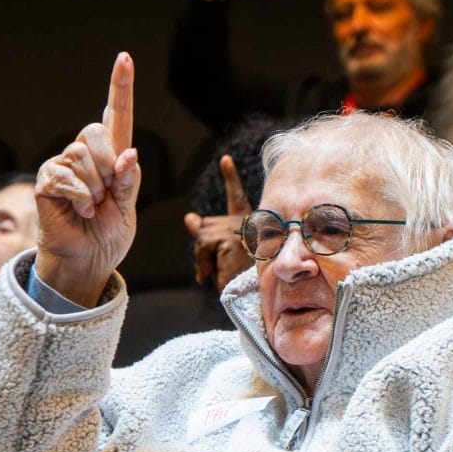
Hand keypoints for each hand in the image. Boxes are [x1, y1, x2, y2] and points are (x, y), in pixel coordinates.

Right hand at [35, 53, 140, 306]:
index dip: (120, 86)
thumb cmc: (108, 234)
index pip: (116, 115)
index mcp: (113, 156)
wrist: (87, 260)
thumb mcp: (128, 209)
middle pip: (97, 133)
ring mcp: (64, 164)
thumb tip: (128, 154)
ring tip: (91, 206)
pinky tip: (78, 209)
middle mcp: (86, 153)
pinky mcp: (47, 179)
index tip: (125, 58)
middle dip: (108, 168)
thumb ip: (129, 182)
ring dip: (93, 187)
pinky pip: (65, 175)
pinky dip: (79, 197)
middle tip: (105, 196)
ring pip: (81, 155)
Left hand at [183, 154, 252, 291]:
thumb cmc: (244, 276)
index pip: (236, 195)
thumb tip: (189, 217)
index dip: (230, 176)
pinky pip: (202, 249)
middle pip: (205, 227)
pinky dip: (203, 266)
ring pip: (201, 239)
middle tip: (216, 266)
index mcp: (247, 222)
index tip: (225, 159)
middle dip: (203, 249)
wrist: (263, 292)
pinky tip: (215, 277)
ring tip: (218, 272)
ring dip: (202, 260)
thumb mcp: (225, 254)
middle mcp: (244, 222)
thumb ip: (207, 233)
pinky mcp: (229, 241)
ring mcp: (236, 230)